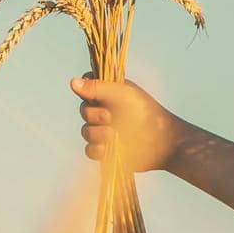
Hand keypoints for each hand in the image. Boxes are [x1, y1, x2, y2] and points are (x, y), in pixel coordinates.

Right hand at [71, 74, 185, 172]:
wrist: (162, 142)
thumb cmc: (145, 113)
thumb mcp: (122, 95)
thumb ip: (97, 88)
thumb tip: (72, 82)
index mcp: (108, 93)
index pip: (86, 86)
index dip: (86, 91)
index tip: (95, 96)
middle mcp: (104, 110)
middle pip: (83, 111)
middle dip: (93, 115)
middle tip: (110, 117)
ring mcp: (104, 131)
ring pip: (85, 131)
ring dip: (96, 134)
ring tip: (112, 135)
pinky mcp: (105, 150)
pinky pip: (89, 150)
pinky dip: (97, 149)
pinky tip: (108, 149)